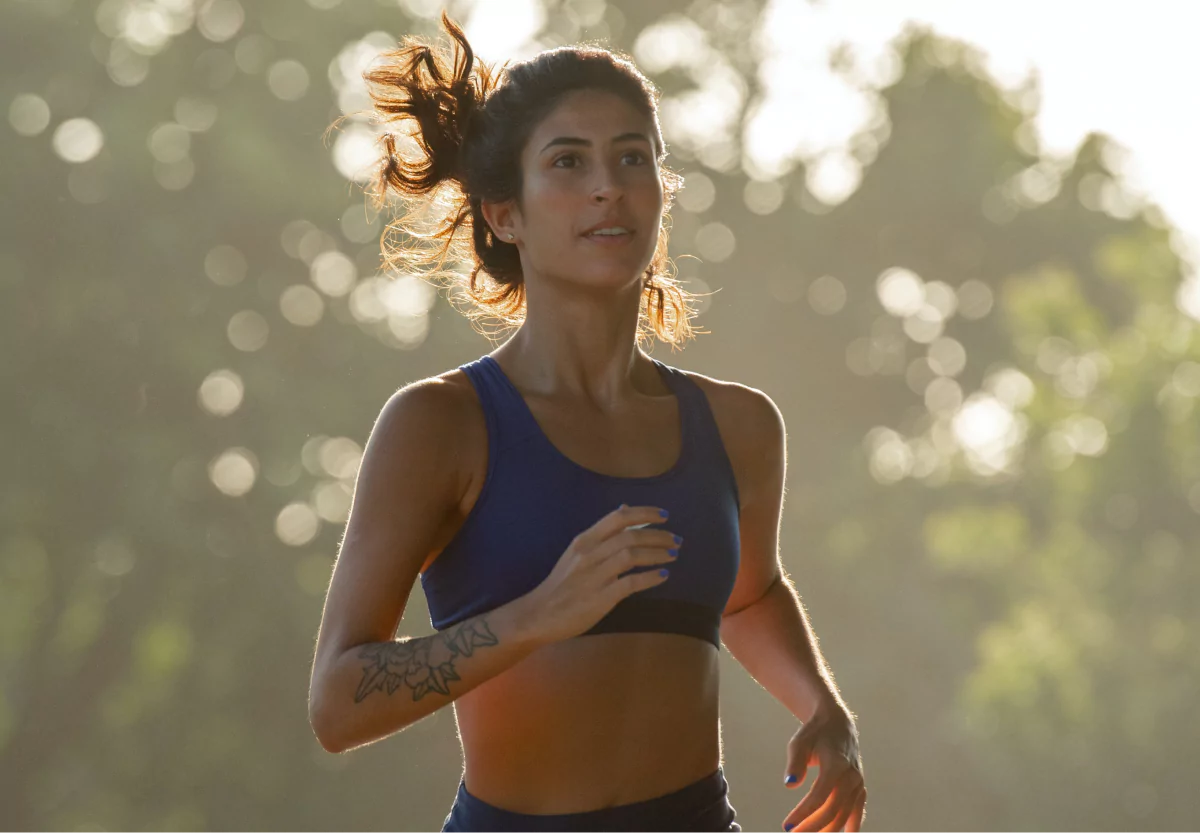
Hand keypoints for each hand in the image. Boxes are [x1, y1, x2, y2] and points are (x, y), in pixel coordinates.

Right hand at [518, 504, 678, 644]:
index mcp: (584, 540)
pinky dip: (650, 577)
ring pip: (632, 556)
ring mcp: (594, 576)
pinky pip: (631, 583)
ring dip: (657, 554)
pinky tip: (663, 575)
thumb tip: (624, 508)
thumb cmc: (561, 584)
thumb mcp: (576, 552)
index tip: (665, 515)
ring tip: (673, 555)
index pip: (618, 518)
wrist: (538, 614)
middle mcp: (589, 554)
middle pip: (630, 536)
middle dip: (658, 536)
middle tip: (676, 540)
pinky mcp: (600, 598)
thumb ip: (601, 533)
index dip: (644, 513)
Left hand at [781, 706, 866, 831]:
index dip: (803, 813)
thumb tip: (789, 784)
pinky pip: (857, 812)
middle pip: (833, 809)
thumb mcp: (800, 742)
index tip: (787, 826)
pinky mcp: (860, 789)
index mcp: (836, 764)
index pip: (819, 795)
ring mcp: (858, 784)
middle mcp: (851, 776)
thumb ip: (795, 762)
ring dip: (828, 830)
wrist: (837, 724)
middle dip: (813, 826)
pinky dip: (850, 827)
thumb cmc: (814, 734)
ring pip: (845, 814)